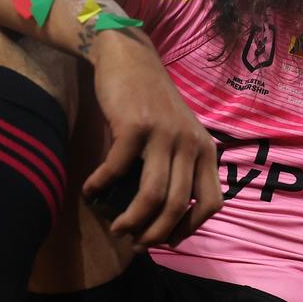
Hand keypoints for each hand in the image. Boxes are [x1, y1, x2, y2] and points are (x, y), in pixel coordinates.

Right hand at [83, 30, 222, 249]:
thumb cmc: (151, 103)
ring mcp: (164, 134)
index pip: (212, 203)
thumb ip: (179, 167)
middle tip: (135, 243)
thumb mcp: (179, 135)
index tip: (167, 240)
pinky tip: (90, 192)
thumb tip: (163, 216)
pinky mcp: (135, 126)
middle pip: (179, 205)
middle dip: (155, 234)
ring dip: (131, 219)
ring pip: (153, 194)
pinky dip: (100, 186)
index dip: (190, 229)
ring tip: (115, 228)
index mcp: (206, 150)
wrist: (129, 58)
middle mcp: (190, 144)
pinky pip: (117, 170)